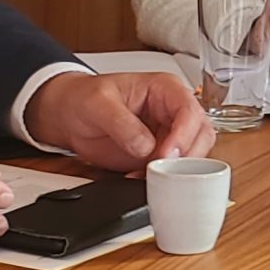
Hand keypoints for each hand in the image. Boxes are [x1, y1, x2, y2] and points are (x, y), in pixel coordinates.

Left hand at [24, 70, 214, 173]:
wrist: (68, 115)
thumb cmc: (84, 97)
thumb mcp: (98, 103)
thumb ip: (122, 123)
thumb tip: (146, 146)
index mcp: (164, 89)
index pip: (189, 109)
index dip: (184, 133)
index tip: (167, 154)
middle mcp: (171, 112)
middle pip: (201, 134)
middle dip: (187, 155)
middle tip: (163, 169)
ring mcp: (166, 135)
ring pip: (192, 155)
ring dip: (176, 170)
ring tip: (149, 175)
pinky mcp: (157, 156)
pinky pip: (171, 171)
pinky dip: (160, 180)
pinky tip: (139, 180)